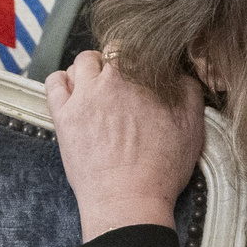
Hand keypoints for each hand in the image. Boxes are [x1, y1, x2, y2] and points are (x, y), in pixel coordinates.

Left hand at [46, 50, 206, 240]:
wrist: (128, 201)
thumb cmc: (161, 169)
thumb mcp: (192, 127)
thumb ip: (188, 90)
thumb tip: (180, 73)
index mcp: (142, 75)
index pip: (135, 46)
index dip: (138, 56)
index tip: (140, 71)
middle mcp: (110, 79)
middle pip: (106, 52)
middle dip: (114, 63)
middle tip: (121, 85)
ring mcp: (83, 96)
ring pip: (79, 64)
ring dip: (88, 71)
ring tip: (97, 90)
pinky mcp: (63, 116)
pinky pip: (54, 82)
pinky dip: (62, 82)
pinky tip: (73, 94)